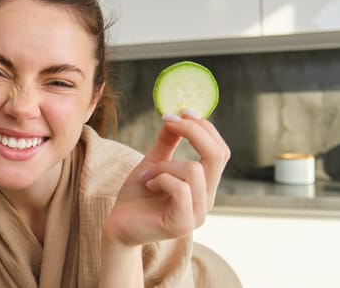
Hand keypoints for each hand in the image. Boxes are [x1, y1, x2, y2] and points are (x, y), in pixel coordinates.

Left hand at [104, 110, 229, 246]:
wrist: (118, 227)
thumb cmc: (136, 196)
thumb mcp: (153, 162)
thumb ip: (167, 142)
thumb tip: (177, 115)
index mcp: (205, 185)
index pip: (220, 151)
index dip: (204, 128)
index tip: (181, 112)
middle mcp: (207, 200)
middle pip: (217, 155)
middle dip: (193, 131)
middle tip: (169, 121)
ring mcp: (197, 215)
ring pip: (194, 170)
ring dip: (165, 165)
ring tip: (148, 175)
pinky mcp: (183, 225)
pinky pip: (180, 188)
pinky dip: (160, 179)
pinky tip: (149, 185)